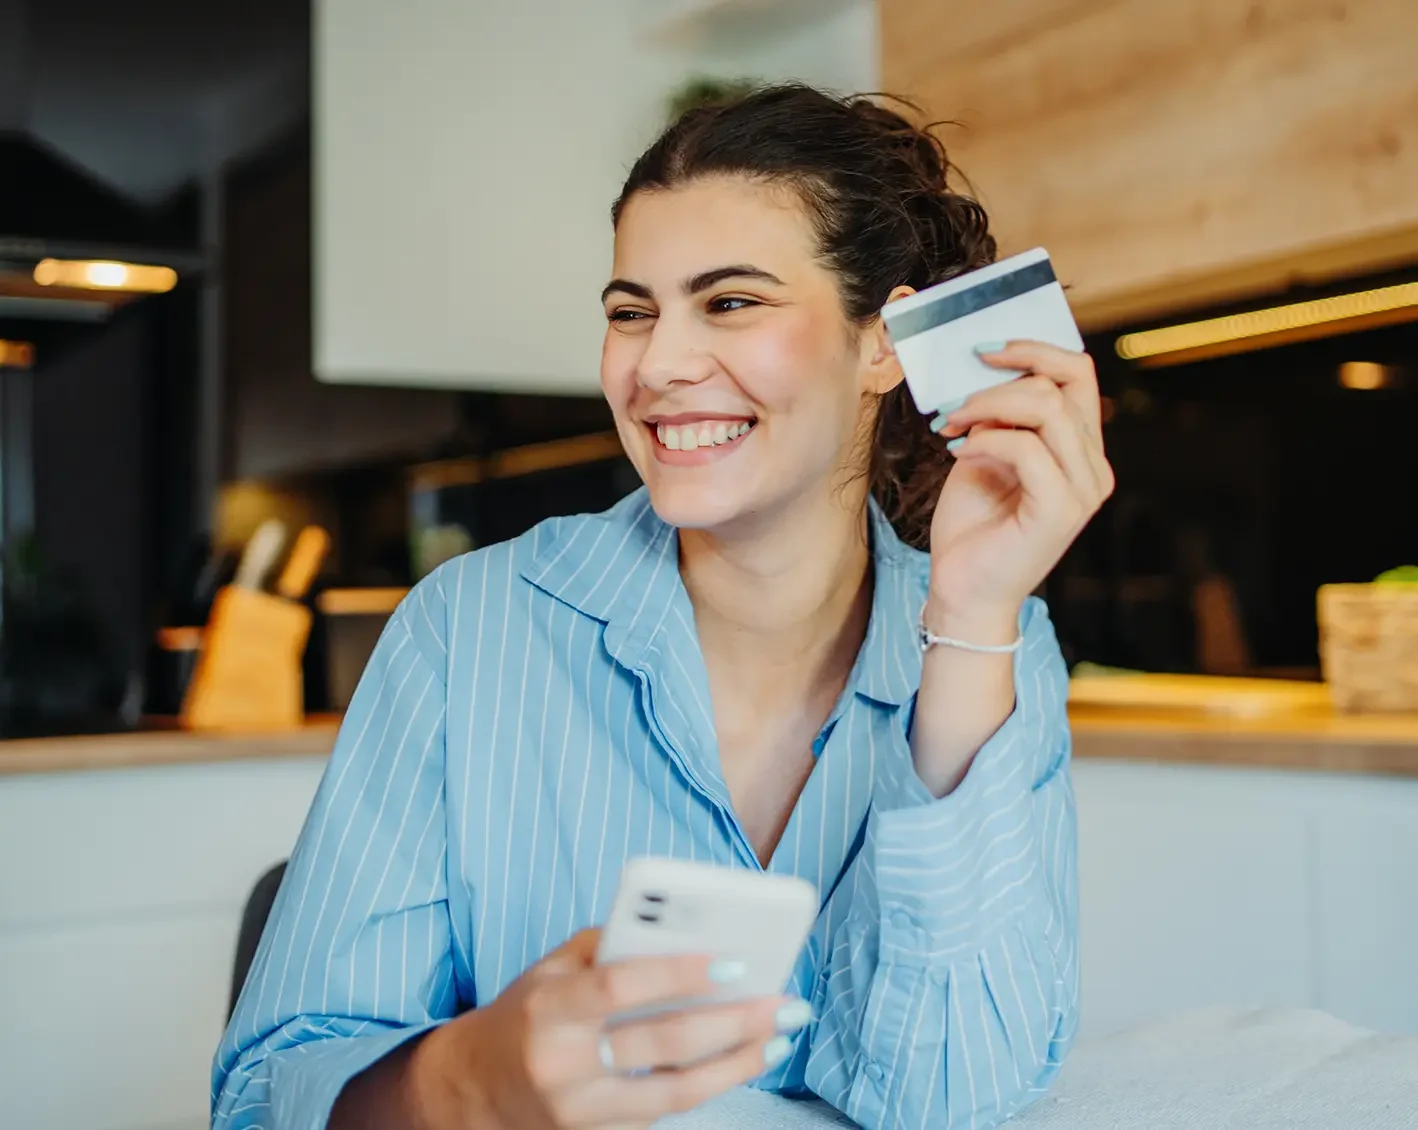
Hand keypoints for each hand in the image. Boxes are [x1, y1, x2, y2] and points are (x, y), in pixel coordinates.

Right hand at [419, 930, 805, 1129]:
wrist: (470, 1093)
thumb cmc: (525, 1015)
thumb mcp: (548, 970)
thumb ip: (608, 946)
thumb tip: (685, 929)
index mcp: (550, 1008)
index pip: (620, 986)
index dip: (678, 974)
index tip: (733, 962)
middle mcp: (564, 1063)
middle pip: (663, 1043)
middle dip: (733, 1021)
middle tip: (783, 1000)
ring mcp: (583, 1110)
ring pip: (677, 1090)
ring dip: (738, 1062)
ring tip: (779, 1034)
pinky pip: (666, 1110)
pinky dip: (711, 1083)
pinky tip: (745, 1059)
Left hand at [927, 341, 1113, 636]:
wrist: (962, 591)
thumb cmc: (971, 527)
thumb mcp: (981, 455)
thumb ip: (995, 416)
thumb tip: (981, 368)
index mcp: (1080, 450)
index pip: (1078, 374)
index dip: (1034, 349)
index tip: (983, 349)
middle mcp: (1092, 467)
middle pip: (1066, 381)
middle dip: (1002, 377)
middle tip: (953, 398)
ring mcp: (1083, 490)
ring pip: (1047, 408)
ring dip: (986, 405)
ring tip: (949, 425)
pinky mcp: (1061, 510)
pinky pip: (1027, 447)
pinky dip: (986, 440)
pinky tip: (957, 454)